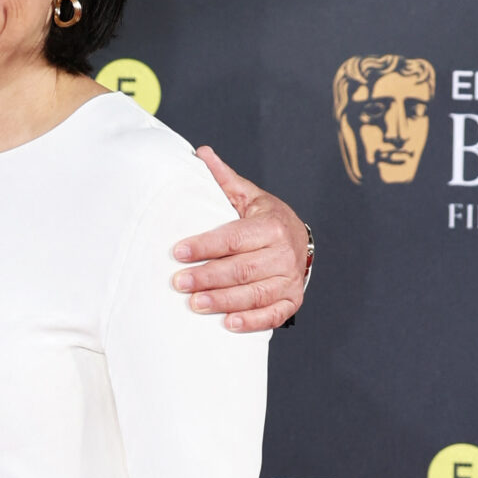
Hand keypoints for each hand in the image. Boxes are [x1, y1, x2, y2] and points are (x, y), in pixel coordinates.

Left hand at [171, 147, 311, 332]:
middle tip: (178, 283)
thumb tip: (201, 153)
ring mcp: (289, 279)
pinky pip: (272, 315)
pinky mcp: (292, 301)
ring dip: (223, 301)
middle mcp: (284, 253)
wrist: (299, 242)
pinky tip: (229, 324)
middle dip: (208, 277)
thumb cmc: (266, 220)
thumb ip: (225, 181)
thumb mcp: (250, 198)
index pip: (233, 238)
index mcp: (271, 226)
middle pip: (242, 268)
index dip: (205, 246)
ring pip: (255, 294)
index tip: (178, 252)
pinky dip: (252, 322)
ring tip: (195, 304)